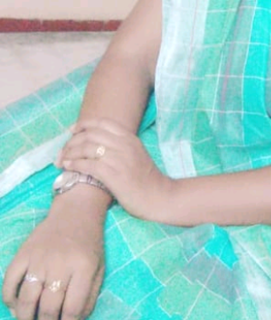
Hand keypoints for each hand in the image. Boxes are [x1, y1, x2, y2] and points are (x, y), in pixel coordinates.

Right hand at [2, 199, 104, 319]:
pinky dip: (8, 299)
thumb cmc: (90, 243)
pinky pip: (9, 281)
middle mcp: (59, 264)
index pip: (72, 308)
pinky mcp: (23, 252)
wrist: (75, 211)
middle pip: (48, 307)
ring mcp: (38, 258)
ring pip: (26, 298)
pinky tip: (13, 311)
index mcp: (83, 269)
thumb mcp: (99, 269)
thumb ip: (89, 298)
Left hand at [57, 118, 172, 220]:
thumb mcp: (136, 154)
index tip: (72, 131)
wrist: (159, 197)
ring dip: (70, 153)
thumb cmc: (146, 178)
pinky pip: (88, 165)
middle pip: (90, 135)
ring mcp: (119, 160)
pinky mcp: (114, 176)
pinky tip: (69, 168)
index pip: (102, 123)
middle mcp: (124, 145)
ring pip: (87, 148)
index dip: (84, 124)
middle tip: (63, 152)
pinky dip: (75, 165)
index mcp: (129, 138)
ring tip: (62, 161)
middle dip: (71, 142)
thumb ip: (120, 145)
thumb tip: (96, 143)